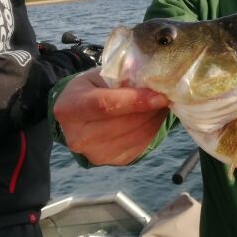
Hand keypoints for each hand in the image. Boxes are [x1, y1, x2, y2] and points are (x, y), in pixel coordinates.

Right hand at [53, 68, 169, 165]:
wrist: (83, 114)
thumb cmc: (94, 88)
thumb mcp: (103, 75)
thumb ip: (125, 76)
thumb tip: (155, 80)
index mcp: (70, 108)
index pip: (105, 105)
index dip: (135, 101)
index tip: (160, 96)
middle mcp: (78, 136)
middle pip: (124, 123)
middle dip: (150, 109)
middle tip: (166, 94)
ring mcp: (95, 154)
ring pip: (137, 135)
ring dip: (155, 118)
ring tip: (160, 103)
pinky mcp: (115, 161)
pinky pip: (142, 144)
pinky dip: (153, 128)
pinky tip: (152, 116)